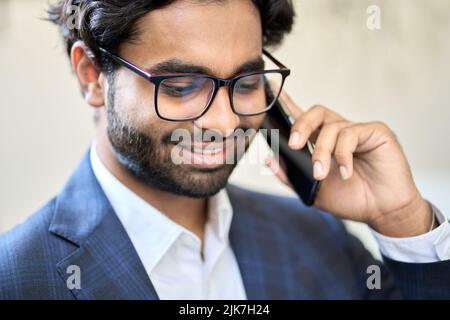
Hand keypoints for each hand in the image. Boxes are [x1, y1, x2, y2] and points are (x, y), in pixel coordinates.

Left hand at [266, 90, 432, 236]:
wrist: (383, 212)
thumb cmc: (351, 199)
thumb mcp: (313, 191)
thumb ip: (291, 176)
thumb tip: (268, 160)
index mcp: (321, 141)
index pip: (301, 117)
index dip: (286, 103)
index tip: (269, 89)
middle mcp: (338, 132)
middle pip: (315, 113)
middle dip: (300, 126)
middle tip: (294, 145)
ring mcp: (356, 130)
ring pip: (331, 127)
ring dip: (321, 151)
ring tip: (321, 174)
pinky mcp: (375, 132)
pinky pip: (351, 134)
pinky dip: (343, 154)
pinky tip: (346, 172)